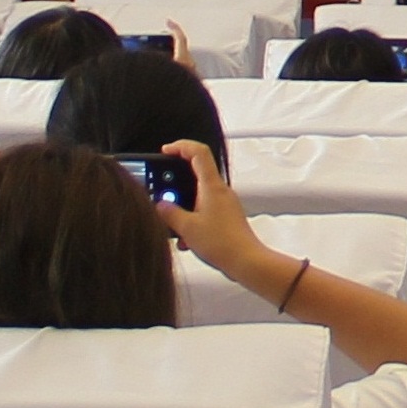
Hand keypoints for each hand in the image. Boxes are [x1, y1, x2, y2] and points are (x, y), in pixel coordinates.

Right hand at [155, 139, 270, 280]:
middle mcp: (220, 191)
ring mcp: (225, 204)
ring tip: (174, 227)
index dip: (181, 146)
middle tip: (162, 193)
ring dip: (183, 209)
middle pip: (196, 173)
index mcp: (212, 186)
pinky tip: (186, 241)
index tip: (166, 150)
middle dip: (176, 184)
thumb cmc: (222, 243)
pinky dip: (192, 221)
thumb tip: (160, 205)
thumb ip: (170, 214)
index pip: (198, 152)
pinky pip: (204, 211)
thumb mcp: (187, 228)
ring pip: (198, 196)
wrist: (246, 261)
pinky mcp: (226, 217)